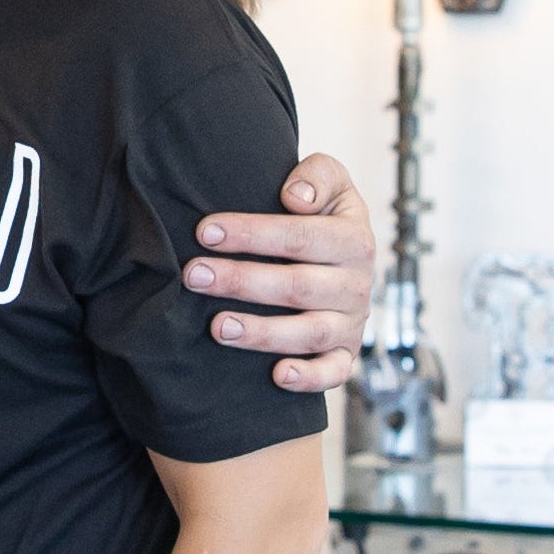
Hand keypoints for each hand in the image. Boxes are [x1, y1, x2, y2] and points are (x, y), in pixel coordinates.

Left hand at [185, 153, 374, 396]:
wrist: (343, 257)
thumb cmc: (322, 216)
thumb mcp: (331, 182)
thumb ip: (319, 176)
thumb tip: (295, 198)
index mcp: (354, 240)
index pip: (302, 237)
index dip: (253, 233)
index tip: (206, 231)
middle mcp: (357, 285)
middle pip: (297, 286)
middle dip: (242, 281)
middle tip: (195, 275)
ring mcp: (352, 323)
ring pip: (310, 333)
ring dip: (262, 332)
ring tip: (217, 327)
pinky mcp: (345, 354)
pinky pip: (334, 372)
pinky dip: (310, 378)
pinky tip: (278, 375)